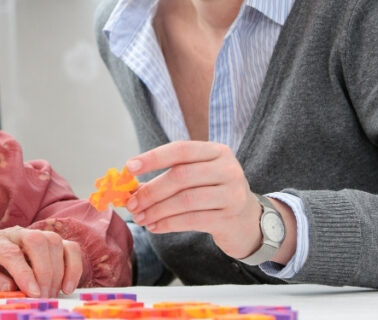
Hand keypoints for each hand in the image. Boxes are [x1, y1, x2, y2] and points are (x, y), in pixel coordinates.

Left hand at [0, 226, 82, 297]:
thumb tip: (12, 286)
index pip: (10, 252)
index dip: (23, 273)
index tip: (33, 294)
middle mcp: (15, 233)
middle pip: (36, 240)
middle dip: (43, 272)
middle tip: (42, 297)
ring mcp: (37, 235)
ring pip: (54, 242)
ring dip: (56, 273)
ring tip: (49, 295)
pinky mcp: (55, 243)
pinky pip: (71, 248)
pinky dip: (73, 268)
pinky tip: (66, 288)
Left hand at [124, 141, 262, 259]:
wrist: (247, 220)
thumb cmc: (213, 194)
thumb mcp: (197, 177)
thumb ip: (170, 176)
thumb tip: (131, 187)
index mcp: (217, 151)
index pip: (180, 150)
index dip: (153, 158)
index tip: (129, 167)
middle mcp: (227, 169)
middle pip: (181, 176)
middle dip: (151, 191)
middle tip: (131, 204)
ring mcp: (232, 193)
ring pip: (185, 200)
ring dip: (157, 210)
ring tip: (140, 218)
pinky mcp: (230, 217)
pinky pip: (192, 220)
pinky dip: (169, 224)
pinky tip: (155, 227)